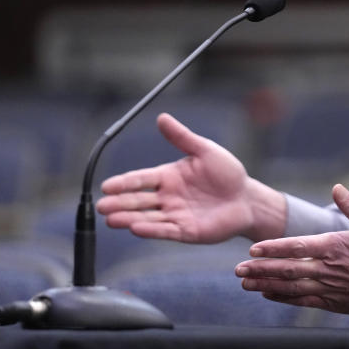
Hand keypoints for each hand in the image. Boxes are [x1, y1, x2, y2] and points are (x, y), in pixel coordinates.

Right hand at [96, 113, 283, 242]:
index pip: (140, 179)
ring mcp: (175, 215)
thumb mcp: (204, 150)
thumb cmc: (227, 173)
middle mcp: (168, 197)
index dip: (123, 183)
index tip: (106, 186)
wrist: (247, 198)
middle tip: (101, 206)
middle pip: (138, 200)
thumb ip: (182, 137)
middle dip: (119, 203)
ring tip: (111, 220)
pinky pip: (165, 230)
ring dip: (129, 218)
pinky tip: (135, 228)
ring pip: (147, 217)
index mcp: (168, 177)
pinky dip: (151, 230)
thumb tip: (161, 117)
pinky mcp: (186, 231)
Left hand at [235, 184, 348, 315]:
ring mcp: (329, 288)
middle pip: (287, 269)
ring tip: (246, 283)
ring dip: (266, 285)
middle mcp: (328, 269)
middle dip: (260, 269)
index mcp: (336, 246)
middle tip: (238, 269)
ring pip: (291, 287)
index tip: (253, 249)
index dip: (273, 248)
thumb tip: (337, 187)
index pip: (296, 247)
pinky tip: (268, 296)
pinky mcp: (333, 303)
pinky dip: (284, 298)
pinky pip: (303, 301)